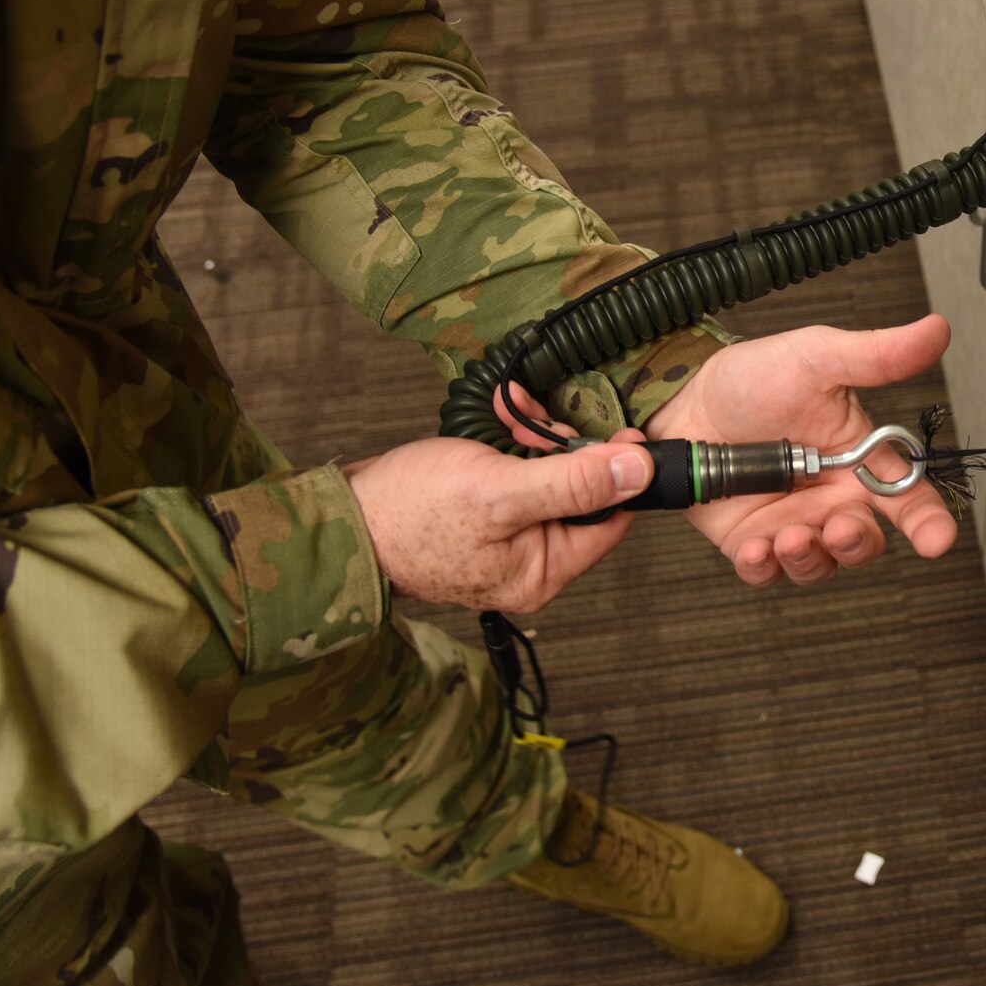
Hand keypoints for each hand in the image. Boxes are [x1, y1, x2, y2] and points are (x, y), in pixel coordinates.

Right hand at [342, 429, 651, 612]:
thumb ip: (574, 483)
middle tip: (536, 419)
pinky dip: (514, 441)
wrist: (346, 513)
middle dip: (565, 444)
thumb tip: (639, 471)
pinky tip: (500, 418)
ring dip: (538, 435)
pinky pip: (522, 473)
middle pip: (584, 493)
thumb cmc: (412, 511)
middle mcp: (532, 562)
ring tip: (511, 413)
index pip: (613, 518)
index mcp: (544, 571)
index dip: (617, 471)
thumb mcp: (501, 491)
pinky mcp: (489, 514)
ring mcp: (510, 539)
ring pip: (553, 475)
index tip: (612, 429)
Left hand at [649, 314, 957, 585]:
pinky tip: (757, 548)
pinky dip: (764, 567)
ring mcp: (790, 522)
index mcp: (858, 461)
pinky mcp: (748, 539)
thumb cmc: (754, 377)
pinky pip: (765, 571)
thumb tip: (936, 330)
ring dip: (811, 558)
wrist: (685, 397)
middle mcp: (830, 498)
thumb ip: (878, 355)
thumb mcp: (818, 358)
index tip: (937, 538)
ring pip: (819, 564)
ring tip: (790, 536)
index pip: (907, 498)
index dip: (929, 522)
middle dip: (858, 544)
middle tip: (841, 527)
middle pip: (864, 543)